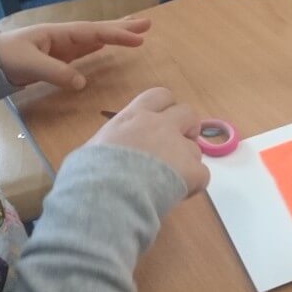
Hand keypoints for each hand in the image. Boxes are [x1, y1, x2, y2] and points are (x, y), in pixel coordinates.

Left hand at [0, 18, 151, 89]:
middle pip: (98, 30)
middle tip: (148, 24)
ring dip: (114, 34)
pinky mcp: (57, 58)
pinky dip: (99, 45)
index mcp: (58, 33)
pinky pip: (85, 49)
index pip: (93, 32)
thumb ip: (56, 72)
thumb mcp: (29, 65)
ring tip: (135, 31)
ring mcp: (61, 47)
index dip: (117, 35)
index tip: (139, 38)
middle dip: (122, 28)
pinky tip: (106, 44)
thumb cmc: (3, 59)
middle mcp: (63, 37)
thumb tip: (82, 82)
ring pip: (94, 38)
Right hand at [88, 87, 208, 195]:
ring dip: (187, 162)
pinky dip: (193, 185)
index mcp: (134, 117)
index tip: (162, 122)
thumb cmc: (89, 174)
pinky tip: (176, 195)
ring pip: (195, 149)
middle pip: (188, 112)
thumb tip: (105, 155)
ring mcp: (179, 146)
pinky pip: (202, 175)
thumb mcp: (91, 150)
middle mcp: (160, 125)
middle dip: (187, 128)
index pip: (159, 96)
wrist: (106, 196)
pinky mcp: (192, 169)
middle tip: (176, 147)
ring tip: (169, 181)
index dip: (165, 108)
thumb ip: (109, 145)